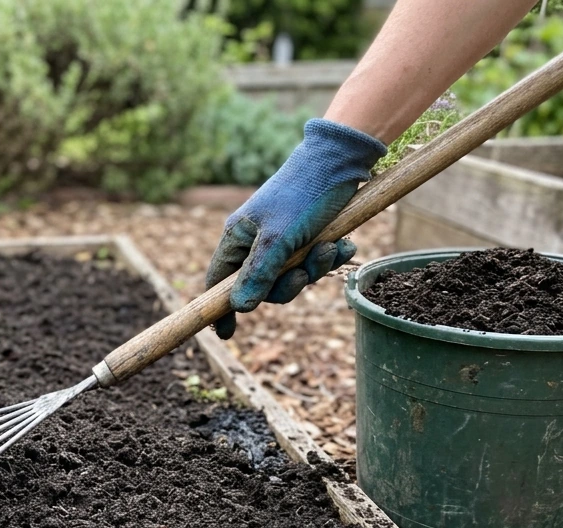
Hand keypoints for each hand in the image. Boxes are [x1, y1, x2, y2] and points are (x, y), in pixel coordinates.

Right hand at [205, 118, 386, 338]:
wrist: (341, 159)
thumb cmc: (304, 193)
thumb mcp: (280, 238)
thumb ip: (259, 274)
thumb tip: (239, 308)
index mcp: (238, 238)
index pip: (218, 282)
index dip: (220, 309)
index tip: (224, 334)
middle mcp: (255, 241)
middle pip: (262, 287)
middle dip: (288, 284)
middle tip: (305, 272)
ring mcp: (281, 239)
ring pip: (291, 277)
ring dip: (314, 269)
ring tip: (330, 247)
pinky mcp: (305, 235)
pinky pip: (311, 262)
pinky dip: (328, 258)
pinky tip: (343, 245)